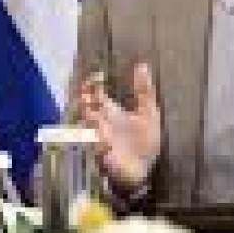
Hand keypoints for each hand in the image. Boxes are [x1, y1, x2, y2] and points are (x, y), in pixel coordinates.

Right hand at [74, 63, 161, 193]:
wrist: (146, 167)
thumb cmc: (144, 140)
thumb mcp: (148, 112)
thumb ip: (143, 90)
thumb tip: (142, 64)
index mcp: (111, 111)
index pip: (95, 94)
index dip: (92, 84)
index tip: (96, 76)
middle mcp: (101, 123)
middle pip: (86, 108)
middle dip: (85, 101)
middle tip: (87, 95)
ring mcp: (99, 139)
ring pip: (88, 126)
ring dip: (90, 120)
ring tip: (91, 113)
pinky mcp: (102, 156)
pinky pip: (96, 147)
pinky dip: (100, 143)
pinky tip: (104, 139)